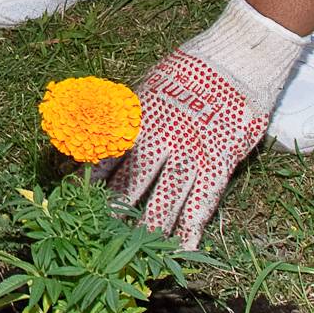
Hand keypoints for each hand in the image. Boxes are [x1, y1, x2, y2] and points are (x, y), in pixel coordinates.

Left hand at [95, 0, 303, 247]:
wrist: (234, 62)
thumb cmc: (187, 71)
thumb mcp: (146, 86)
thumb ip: (126, 114)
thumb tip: (98, 134)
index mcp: (138, 121)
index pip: (107, 160)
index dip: (93, 186)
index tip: (78, 205)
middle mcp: (160, 142)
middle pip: (130, 187)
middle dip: (114, 213)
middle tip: (99, 236)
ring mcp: (189, 157)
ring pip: (162, 202)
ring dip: (146, 229)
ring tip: (132, 250)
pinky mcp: (217, 167)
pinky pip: (200, 205)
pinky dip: (189, 230)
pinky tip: (180, 250)